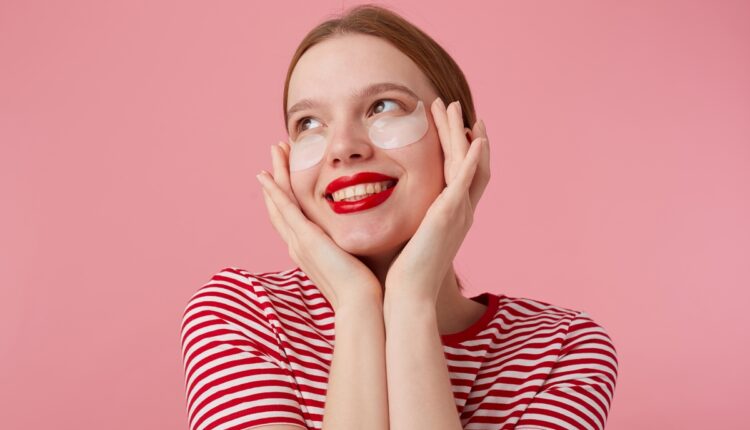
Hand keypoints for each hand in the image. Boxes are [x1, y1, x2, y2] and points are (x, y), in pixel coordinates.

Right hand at [256, 141, 382, 310]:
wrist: (362, 305)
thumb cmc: (368, 288)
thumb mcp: (359, 260)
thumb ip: (360, 246)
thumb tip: (378, 235)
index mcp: (311, 250)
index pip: (295, 217)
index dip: (288, 194)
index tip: (289, 172)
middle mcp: (299, 245)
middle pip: (280, 206)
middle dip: (277, 179)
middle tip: (276, 153)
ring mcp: (299, 242)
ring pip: (279, 202)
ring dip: (274, 176)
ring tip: (273, 151)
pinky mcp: (304, 239)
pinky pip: (284, 209)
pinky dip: (273, 191)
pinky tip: (265, 175)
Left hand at [384, 98, 490, 304]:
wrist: (406, 293)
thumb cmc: (399, 272)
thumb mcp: (404, 237)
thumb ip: (401, 219)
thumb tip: (377, 208)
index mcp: (449, 217)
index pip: (460, 175)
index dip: (459, 150)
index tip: (452, 127)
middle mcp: (460, 212)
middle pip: (470, 162)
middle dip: (461, 133)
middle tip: (452, 107)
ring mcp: (459, 212)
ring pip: (468, 162)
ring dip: (460, 132)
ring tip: (451, 107)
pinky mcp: (451, 212)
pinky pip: (468, 177)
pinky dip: (474, 156)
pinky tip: (474, 136)